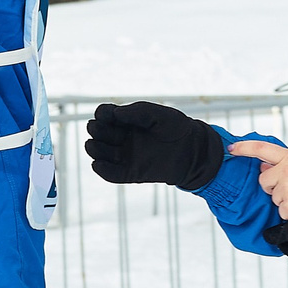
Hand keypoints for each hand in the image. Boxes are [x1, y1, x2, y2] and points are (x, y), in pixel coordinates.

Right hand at [84, 102, 224, 190]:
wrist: (194, 151)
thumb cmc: (177, 129)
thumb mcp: (158, 115)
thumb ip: (137, 112)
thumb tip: (114, 114)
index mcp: (128, 121)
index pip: (105, 115)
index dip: (101, 114)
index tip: (105, 114)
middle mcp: (124, 137)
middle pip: (100, 133)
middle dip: (95, 130)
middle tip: (98, 129)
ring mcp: (126, 155)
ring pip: (101, 153)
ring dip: (94, 149)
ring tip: (93, 145)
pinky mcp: (132, 173)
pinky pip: (112, 174)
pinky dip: (102, 171)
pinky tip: (97, 164)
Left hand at [229, 137, 287, 224]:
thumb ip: (286, 164)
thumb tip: (264, 166)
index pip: (262, 149)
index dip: (244, 148)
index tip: (232, 148)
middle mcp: (286, 171)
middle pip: (264, 180)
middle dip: (273, 186)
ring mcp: (286, 190)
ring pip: (273, 198)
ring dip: (285, 200)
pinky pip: (281, 212)